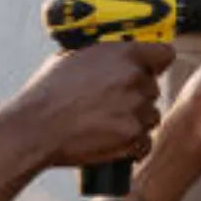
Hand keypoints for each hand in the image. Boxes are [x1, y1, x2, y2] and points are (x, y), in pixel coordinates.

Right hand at [5, 41, 175, 167]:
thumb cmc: (47, 92)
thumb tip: (111, 55)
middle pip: (153, 89)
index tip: (148, 70)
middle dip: (137, 97)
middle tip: (112, 104)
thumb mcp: (73, 58)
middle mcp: (134, 79)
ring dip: (135, 121)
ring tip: (107, 124)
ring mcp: (135, 109)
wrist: (36, 127)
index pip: (164, 54)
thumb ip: (102, 56)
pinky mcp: (131, 137)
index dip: (156, 63)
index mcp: (123, 54)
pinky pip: (144, 143)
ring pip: (151, 117)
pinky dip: (131, 146)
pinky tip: (110, 142)